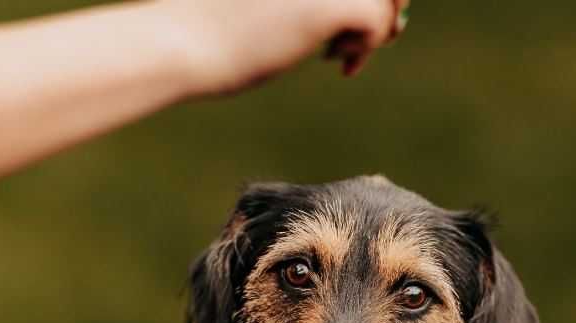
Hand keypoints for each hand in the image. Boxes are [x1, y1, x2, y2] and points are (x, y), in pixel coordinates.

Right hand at [163, 0, 408, 95]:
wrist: (184, 42)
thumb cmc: (220, 30)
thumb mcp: (275, 5)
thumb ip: (317, 3)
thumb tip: (391, 20)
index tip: (338, 27)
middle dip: (382, 9)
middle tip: (348, 44)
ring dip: (376, 27)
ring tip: (337, 54)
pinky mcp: (328, 4)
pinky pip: (378, 21)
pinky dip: (367, 46)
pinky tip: (339, 64)